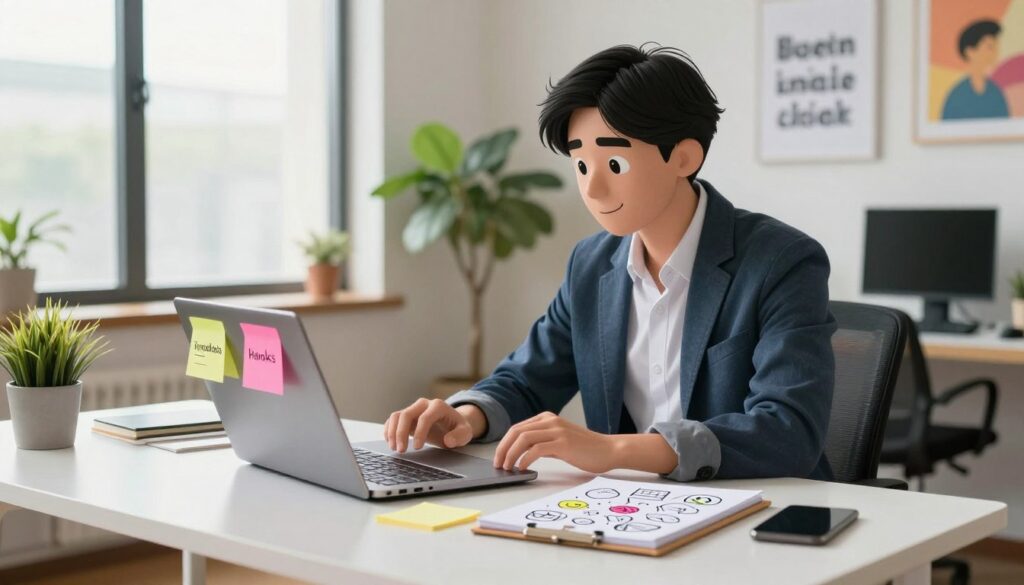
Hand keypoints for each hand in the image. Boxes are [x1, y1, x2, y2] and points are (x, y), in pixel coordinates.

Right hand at [383, 398, 480, 452]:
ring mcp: (413, 408)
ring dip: (392, 432)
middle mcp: (423, 404)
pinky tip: (390, 443)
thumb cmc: (458, 428)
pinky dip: (389, 430)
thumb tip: (448, 440)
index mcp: (438, 406)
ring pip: (397, 416)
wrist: (452, 423)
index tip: (417, 448)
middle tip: (401, 451)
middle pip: (406, 414)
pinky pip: (393, 420)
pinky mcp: (406, 416)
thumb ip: (459, 436)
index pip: (425, 417)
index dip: (419, 433)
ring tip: (394, 448)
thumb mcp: (465, 433)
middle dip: (401, 433)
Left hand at [493, 412, 617, 472]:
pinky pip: (536, 449)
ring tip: (507, 467)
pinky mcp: (563, 443)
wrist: (609, 450)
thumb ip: (542, 443)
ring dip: (511, 454)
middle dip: (503, 448)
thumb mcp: (559, 442)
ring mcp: (557, 430)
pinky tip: (523, 468)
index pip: (517, 428)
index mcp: (548, 418)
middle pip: (516, 431)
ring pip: (523, 438)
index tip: (498, 457)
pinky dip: (525, 459)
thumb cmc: (586, 449)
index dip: (504, 443)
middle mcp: (551, 421)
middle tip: (498, 464)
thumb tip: (521, 454)